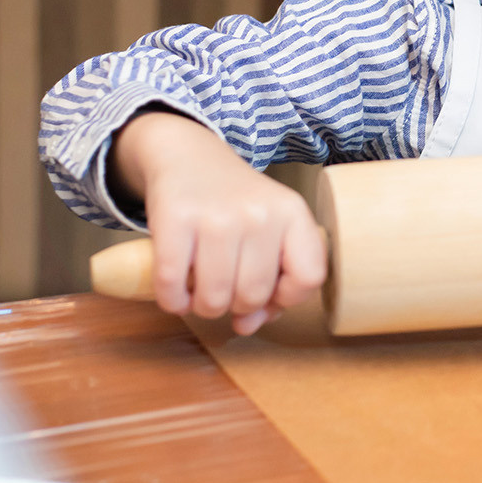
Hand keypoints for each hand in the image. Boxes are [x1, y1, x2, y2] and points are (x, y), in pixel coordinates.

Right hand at [110, 110, 325, 334]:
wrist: (188, 156)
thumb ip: (271, 279)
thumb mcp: (269, 227)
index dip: (287, 298)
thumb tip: (247, 325)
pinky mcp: (175, 219)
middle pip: (254, 295)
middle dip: (235, 306)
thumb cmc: (233, 203)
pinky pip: (173, 285)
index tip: (268, 293)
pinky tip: (175, 293)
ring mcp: (218, 216)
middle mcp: (260, 213)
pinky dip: (172, 300)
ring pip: (214, 298)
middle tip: (224, 290)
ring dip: (203, 307)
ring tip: (199, 290)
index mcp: (293, 213)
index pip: (309, 277)